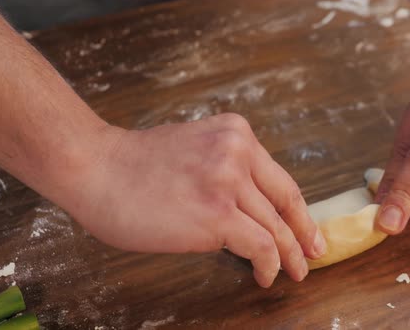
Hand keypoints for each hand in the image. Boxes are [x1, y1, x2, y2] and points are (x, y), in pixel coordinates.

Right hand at [63, 113, 325, 287]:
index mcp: (236, 134)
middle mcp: (238, 152)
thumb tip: (251, 213)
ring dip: (291, 255)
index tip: (309, 229)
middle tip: (313, 253)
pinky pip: (261, 245)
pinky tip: (265, 275)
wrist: (96, 168)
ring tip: (294, 272)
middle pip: (286, 201)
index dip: (299, 210)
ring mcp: (229, 181)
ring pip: (276, 227)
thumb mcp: (195, 151)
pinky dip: (270, 264)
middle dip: (305, 233)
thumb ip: (226, 171)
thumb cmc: (135, 166)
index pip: (280, 179)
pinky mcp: (217, 214)